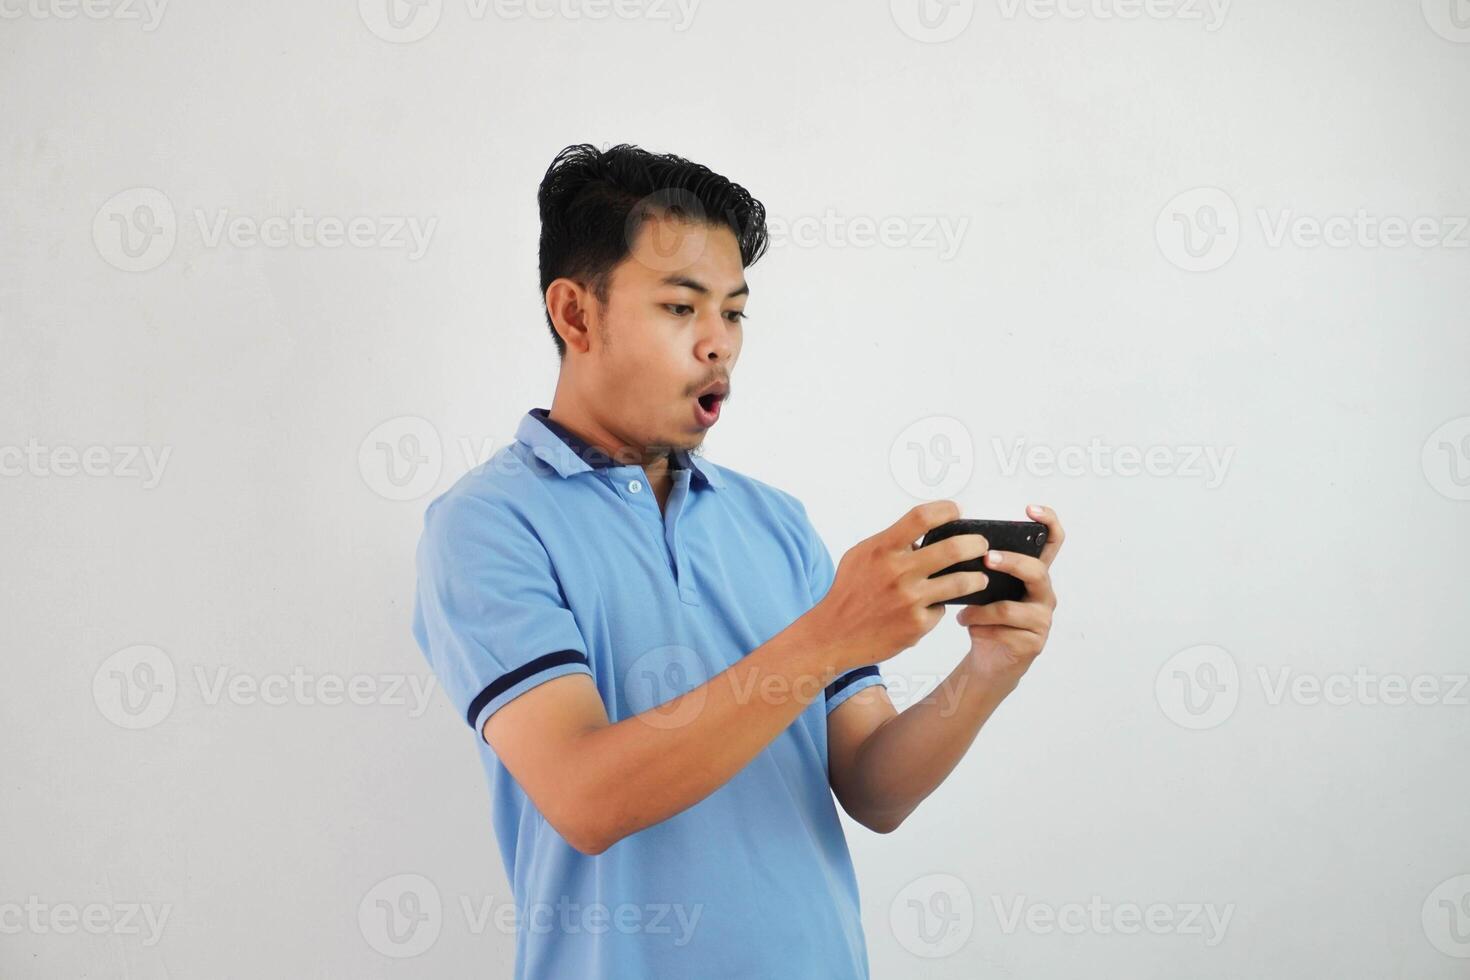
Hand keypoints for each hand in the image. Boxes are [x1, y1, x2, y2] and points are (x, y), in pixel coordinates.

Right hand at [813, 500, 991, 672]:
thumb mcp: (861, 556)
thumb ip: (891, 543)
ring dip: (976, 578)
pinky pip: (941, 610)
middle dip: (976, 545)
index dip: (945, 510)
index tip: (956, 511)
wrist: (834, 634)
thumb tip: (923, 537)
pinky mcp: (917, 624)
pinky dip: (939, 607)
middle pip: (953, 549)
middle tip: (982, 546)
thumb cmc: (848, 592)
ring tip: (979, 578)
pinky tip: (931, 608)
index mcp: (883, 549)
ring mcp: (910, 599)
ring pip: (961, 582)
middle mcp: (898, 572)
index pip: (922, 517)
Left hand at [958, 503, 1063, 684]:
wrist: (989, 660)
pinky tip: (967, 624)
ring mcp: (1042, 619)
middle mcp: (1043, 593)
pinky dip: (980, 625)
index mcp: (1033, 574)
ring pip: (1013, 607)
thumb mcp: (983, 589)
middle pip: (1037, 571)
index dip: (1047, 523)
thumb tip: (954, 544)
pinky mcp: (1033, 642)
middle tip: (987, 557)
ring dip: (982, 608)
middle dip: (1011, 562)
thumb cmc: (986, 618)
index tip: (1030, 509)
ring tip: (964, 609)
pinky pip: (1003, 630)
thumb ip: (980, 568)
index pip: (1052, 543)